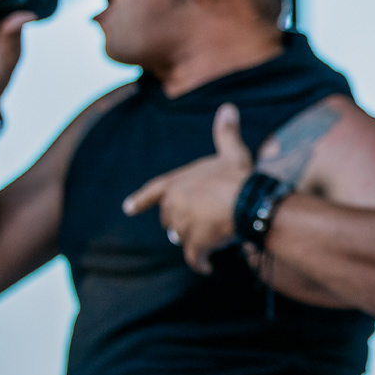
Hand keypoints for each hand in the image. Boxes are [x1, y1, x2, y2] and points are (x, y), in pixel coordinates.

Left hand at [123, 103, 251, 271]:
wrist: (246, 202)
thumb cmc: (238, 176)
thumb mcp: (232, 152)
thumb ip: (226, 132)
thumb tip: (228, 107)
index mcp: (176, 183)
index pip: (153, 191)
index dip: (141, 200)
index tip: (127, 208)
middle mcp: (173, 206)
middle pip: (170, 219)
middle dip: (182, 222)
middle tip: (202, 222)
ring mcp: (182, 227)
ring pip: (183, 238)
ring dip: (195, 240)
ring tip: (213, 238)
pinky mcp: (195, 245)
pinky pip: (195, 258)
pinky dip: (200, 263)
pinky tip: (206, 267)